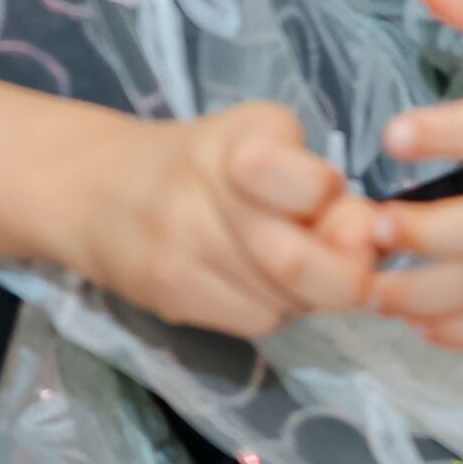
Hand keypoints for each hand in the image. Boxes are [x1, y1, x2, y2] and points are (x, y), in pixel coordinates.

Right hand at [58, 102, 373, 338]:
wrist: (97, 190)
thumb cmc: (203, 161)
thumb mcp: (267, 142)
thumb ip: (319, 187)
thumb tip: (365, 240)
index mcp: (242, 141)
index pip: (312, 188)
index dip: (337, 205)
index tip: (331, 198)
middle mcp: (202, 196)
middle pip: (297, 262)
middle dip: (340, 271)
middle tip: (342, 256)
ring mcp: (180, 254)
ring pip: (283, 302)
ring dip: (307, 291)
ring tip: (292, 258)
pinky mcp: (170, 300)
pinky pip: (254, 322)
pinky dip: (274, 307)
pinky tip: (258, 280)